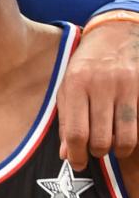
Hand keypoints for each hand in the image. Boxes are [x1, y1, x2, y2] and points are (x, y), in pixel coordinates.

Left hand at [57, 18, 138, 167]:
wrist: (115, 33)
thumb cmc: (85, 65)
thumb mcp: (67, 88)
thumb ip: (66, 120)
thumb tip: (66, 155)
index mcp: (75, 85)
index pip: (76, 133)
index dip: (76, 155)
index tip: (77, 164)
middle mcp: (99, 86)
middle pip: (100, 138)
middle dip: (96, 153)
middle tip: (94, 153)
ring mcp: (124, 86)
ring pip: (124, 135)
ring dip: (117, 150)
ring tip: (112, 148)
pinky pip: (138, 122)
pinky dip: (132, 136)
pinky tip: (125, 134)